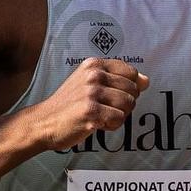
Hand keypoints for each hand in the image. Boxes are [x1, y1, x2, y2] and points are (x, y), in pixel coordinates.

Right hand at [29, 58, 147, 150]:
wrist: (43, 122)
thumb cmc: (68, 104)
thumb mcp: (91, 83)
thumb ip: (118, 79)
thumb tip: (146, 80)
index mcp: (94, 64)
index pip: (132, 72)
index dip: (129, 88)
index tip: (113, 95)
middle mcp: (94, 75)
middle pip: (134, 89)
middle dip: (124, 104)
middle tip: (104, 109)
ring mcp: (92, 92)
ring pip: (129, 104)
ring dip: (119, 115)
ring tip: (101, 116)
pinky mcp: (91, 110)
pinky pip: (119, 119)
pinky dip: (111, 126)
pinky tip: (96, 124)